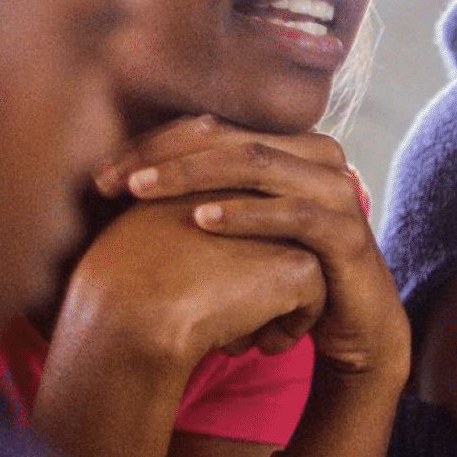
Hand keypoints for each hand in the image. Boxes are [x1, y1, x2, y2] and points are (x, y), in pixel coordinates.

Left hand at [97, 115, 407, 381]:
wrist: (355, 328)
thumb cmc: (288, 275)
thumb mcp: (246, 228)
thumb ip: (209, 195)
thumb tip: (129, 178)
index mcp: (291, 147)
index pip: (213, 128)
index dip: (154, 144)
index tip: (101, 176)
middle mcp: (318, 157)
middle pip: (229, 137)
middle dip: (163, 157)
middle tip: (111, 181)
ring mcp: (338, 192)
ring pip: (256, 164)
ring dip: (193, 174)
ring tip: (141, 191)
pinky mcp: (349, 233)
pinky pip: (292, 214)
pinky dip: (244, 214)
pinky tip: (200, 221)